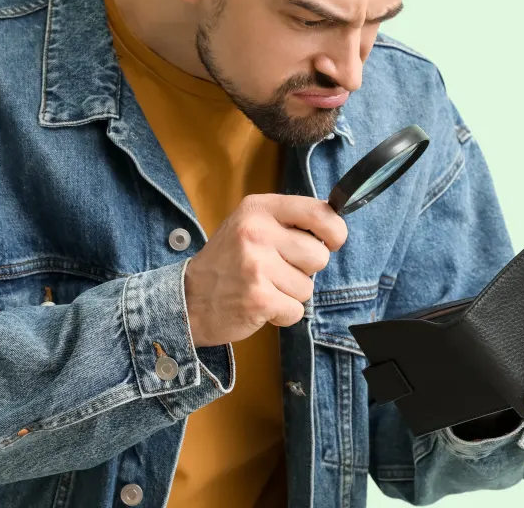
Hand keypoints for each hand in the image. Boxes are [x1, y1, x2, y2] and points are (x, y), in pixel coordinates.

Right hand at [184, 194, 347, 346]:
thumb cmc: (227, 262)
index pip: (317, 212)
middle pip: (319, 255)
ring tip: (265, 288)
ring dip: (291, 294)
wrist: (188, 300)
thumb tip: (334, 226)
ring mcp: (256, 266)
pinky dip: (283, 315)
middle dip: (306, 270)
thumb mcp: (250, 225)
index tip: (332, 242)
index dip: (335, 231)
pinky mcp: (258, 298)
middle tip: (277, 272)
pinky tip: (261, 306)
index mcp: (258, 209)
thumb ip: (288, 221)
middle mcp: (256, 233)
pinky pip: (296, 310)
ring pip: (308, 287)